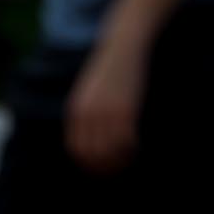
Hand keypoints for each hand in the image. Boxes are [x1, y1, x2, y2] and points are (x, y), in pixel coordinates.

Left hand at [65, 40, 146, 172]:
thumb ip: (87, 112)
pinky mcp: (125, 109)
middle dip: (105, 166)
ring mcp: (106, 112)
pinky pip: (126, 140)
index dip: (89, 163)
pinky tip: (137, 145)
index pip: (76, 149)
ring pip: (110, 151)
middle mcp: (88, 114)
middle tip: (120, 167)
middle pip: (92, 154)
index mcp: (76, 111)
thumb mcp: (90, 91)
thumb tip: (92, 138)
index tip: (102, 168)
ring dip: (120, 159)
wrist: (123, 45)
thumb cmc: (110, 68)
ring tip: (130, 157)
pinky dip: (132, 148)